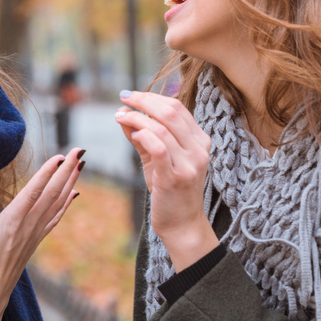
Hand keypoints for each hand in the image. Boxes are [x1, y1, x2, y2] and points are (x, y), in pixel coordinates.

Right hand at [0, 147, 84, 320]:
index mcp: (9, 224)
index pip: (32, 193)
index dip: (47, 174)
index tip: (61, 156)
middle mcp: (26, 227)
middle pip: (50, 194)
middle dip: (66, 171)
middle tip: (80, 150)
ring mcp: (33, 235)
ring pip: (56, 203)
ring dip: (68, 182)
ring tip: (81, 164)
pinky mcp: (34, 242)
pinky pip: (54, 218)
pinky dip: (65, 203)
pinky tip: (73, 193)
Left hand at [116, 91, 217, 269]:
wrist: (182, 224)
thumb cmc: (170, 190)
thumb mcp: (157, 159)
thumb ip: (142, 136)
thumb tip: (123, 113)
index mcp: (200, 140)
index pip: (177, 108)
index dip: (152, 97)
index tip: (131, 95)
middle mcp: (199, 149)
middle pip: (171, 112)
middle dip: (143, 101)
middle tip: (123, 98)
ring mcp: (190, 164)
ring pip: (163, 128)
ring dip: (137, 118)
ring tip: (120, 116)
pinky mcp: (176, 177)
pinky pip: (159, 148)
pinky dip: (144, 136)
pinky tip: (132, 133)